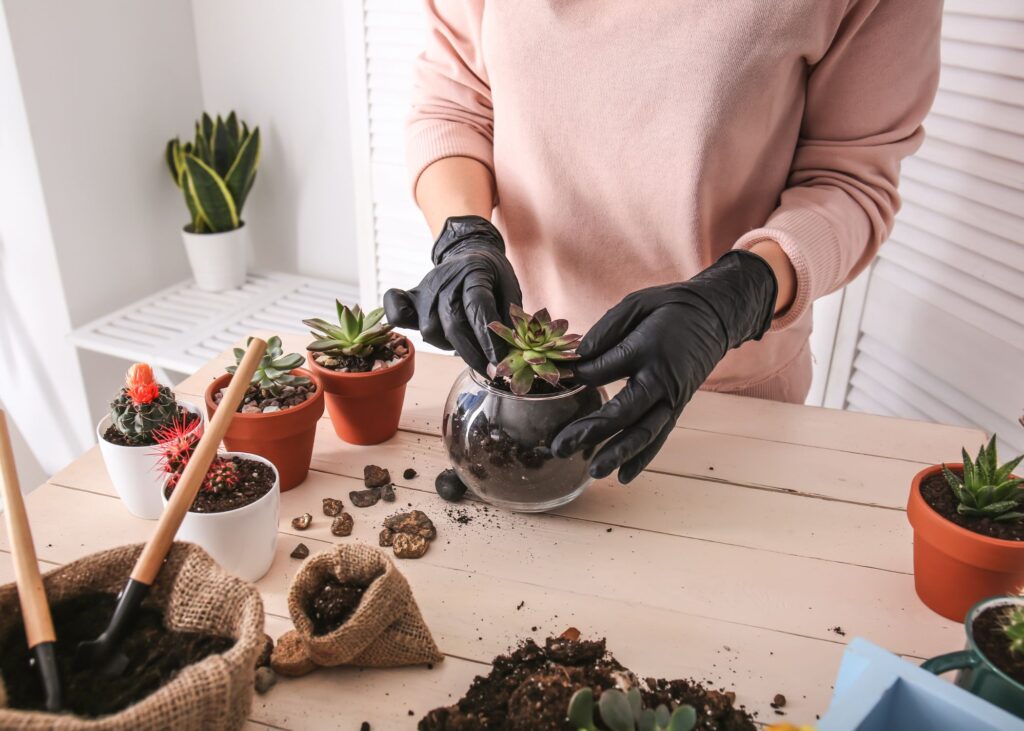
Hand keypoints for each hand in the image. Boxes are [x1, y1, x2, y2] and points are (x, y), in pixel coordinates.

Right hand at [384, 216, 522, 373]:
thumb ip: (509, 317)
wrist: (469, 251)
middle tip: (490, 370)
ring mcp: (425, 288)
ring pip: (431, 329)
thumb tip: (510, 353)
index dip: (489, 340)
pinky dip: (402, 324)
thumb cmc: (492, 275)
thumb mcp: (510, 287)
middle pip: (452, 324)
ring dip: (451, 346)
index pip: (478, 309)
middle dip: (472, 354)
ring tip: (469, 348)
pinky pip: (397, 312)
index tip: (500, 364)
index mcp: (474, 272)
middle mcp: (445, 280)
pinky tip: (428, 335)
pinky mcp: (412, 297)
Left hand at [551, 250, 777, 482]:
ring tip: (592, 472)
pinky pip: (659, 437)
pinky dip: (642, 458)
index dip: (579, 374)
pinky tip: (623, 476)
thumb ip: (606, 330)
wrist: (715, 317)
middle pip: (623, 412)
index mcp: (648, 348)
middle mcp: (662, 379)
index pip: (606, 368)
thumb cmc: (668, 309)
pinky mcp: (677, 408)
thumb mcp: (636, 304)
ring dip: (617, 454)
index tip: (556, 378)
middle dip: (590, 431)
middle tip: (559, 447)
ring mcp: (672, 398)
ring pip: (644, 432)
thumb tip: (576, 357)